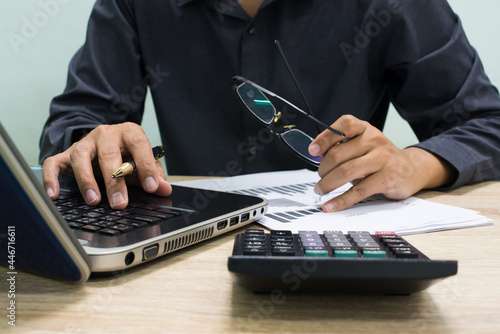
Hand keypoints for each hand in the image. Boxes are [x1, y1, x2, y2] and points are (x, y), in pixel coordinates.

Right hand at [42, 122, 171, 208]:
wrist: (106, 141)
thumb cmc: (127, 154)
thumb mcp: (142, 162)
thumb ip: (154, 174)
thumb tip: (164, 188)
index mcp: (129, 133)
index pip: (139, 145)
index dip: (146, 166)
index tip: (151, 186)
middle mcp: (106, 134)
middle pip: (109, 154)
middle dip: (115, 180)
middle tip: (120, 203)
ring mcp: (84, 143)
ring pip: (81, 156)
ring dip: (86, 180)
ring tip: (93, 200)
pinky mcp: (66, 154)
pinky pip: (54, 163)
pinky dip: (51, 178)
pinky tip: (55, 195)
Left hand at [308, 115, 456, 211]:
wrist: (411, 169)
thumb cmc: (380, 158)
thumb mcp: (362, 146)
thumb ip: (342, 147)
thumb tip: (317, 154)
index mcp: (365, 129)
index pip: (344, 125)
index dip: (325, 137)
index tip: (312, 151)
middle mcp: (374, 140)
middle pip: (338, 154)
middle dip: (323, 169)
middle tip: (319, 178)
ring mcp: (382, 158)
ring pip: (346, 171)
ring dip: (327, 184)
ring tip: (321, 190)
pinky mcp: (387, 178)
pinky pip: (358, 191)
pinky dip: (341, 200)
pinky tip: (331, 205)